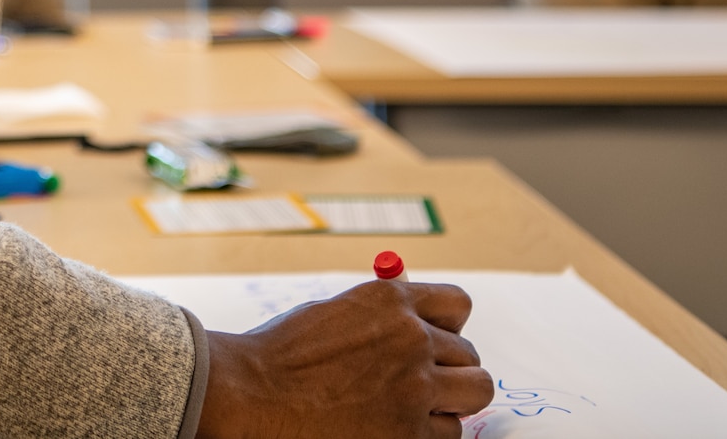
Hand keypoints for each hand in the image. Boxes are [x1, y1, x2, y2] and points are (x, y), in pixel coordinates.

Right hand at [195, 279, 493, 438]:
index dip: (449, 325)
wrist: (253, 393)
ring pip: (473, 394)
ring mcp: (415, 386)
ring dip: (448, 403)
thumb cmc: (282, 354)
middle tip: (424, 383)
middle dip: (450, 370)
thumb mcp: (334, 313)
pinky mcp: (411, 431)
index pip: (457, 305)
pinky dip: (428, 433)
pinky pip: (449, 433)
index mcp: (390, 300)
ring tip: (414, 408)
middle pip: (470, 356)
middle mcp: (410, 337)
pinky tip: (394, 427)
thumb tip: (415, 312)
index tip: (437, 340)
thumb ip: (381, 314)